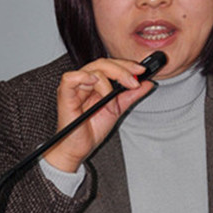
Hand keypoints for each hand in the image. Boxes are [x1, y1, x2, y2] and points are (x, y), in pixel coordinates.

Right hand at [42, 58, 154, 172]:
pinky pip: (70, 78)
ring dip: (108, 84)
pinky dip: (83, 78)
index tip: (142, 71)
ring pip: (92, 70)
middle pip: (103, 63)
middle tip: (134, 83)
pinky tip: (93, 83)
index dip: (127, 65)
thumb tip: (147, 83)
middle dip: (122, 71)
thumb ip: (131, 95)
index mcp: (96, 83)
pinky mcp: (64, 95)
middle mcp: (84, 81)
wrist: (79, 148)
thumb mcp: (117, 110)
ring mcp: (74, 87)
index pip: (111, 65)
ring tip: (112, 104)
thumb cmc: (92, 129)